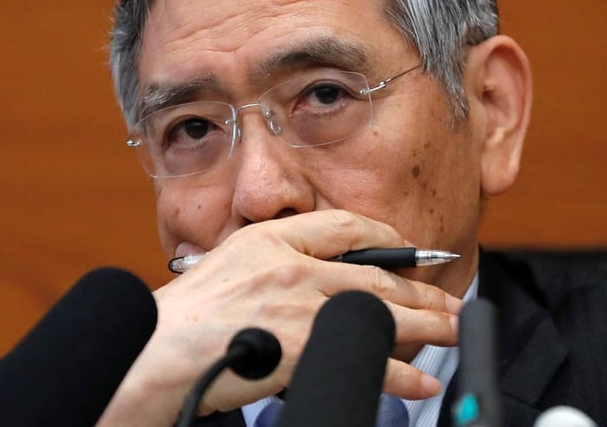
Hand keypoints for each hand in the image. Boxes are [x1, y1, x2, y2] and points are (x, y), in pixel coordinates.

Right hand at [97, 209, 461, 425]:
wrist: (154, 353)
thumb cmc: (186, 318)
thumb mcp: (231, 264)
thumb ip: (277, 259)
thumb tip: (324, 275)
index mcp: (272, 237)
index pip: (347, 226)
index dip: (389, 241)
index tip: (410, 254)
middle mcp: (290, 265)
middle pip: (377, 275)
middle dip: (422, 292)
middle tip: (451, 305)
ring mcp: (297, 306)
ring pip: (381, 313)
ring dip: (426, 326)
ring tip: (453, 333)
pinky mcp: (299, 348)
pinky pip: (363, 359)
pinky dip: (398, 373)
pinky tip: (419, 380)